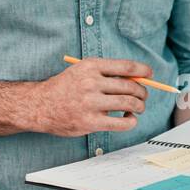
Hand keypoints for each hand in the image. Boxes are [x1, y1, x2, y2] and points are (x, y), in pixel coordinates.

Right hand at [31, 58, 149, 136]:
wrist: (40, 106)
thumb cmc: (64, 88)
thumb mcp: (81, 71)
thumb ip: (105, 73)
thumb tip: (137, 79)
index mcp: (91, 66)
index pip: (126, 67)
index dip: (143, 71)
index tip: (150, 75)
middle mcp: (91, 83)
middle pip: (131, 86)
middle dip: (142, 92)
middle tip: (142, 97)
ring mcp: (91, 103)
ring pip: (129, 103)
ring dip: (139, 106)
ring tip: (137, 108)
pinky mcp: (91, 122)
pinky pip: (122, 123)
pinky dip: (131, 121)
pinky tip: (128, 119)